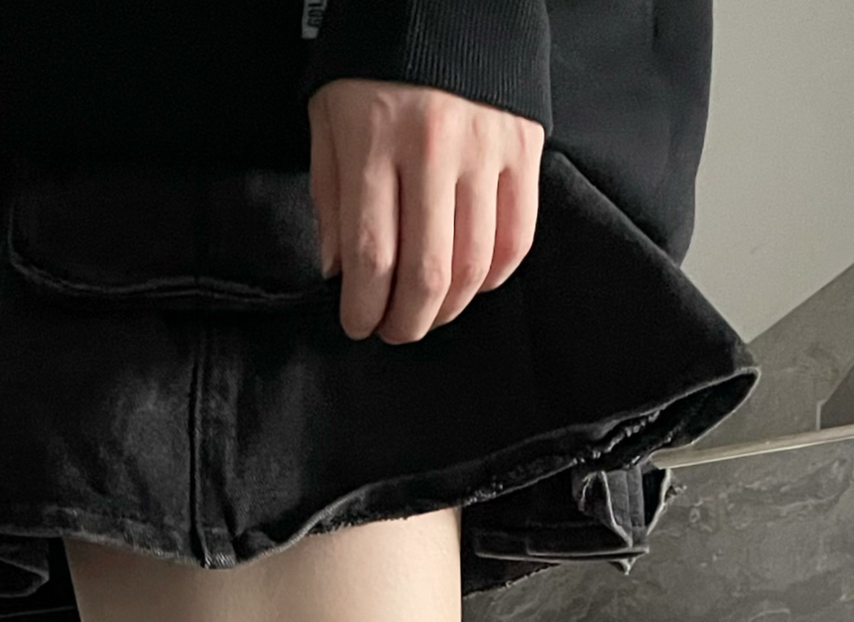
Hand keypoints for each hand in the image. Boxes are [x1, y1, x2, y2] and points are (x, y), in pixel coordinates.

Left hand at [308, 78, 541, 344]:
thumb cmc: (375, 60)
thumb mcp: (329, 117)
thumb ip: (330, 195)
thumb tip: (339, 272)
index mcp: (376, 141)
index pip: (372, 258)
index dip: (363, 309)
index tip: (357, 324)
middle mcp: (434, 149)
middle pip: (427, 275)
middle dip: (406, 323)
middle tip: (394, 330)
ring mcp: (486, 150)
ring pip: (474, 267)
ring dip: (450, 309)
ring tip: (430, 312)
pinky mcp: (524, 149)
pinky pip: (517, 238)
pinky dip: (494, 276)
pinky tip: (472, 281)